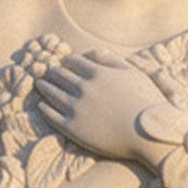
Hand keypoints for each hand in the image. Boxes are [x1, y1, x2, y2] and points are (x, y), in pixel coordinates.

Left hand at [35, 53, 156, 165]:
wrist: (149, 135)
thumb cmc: (146, 103)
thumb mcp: (133, 73)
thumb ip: (111, 60)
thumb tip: (92, 52)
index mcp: (97, 73)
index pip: (72, 61)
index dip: (65, 62)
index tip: (62, 63)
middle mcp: (84, 88)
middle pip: (59, 75)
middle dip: (51, 72)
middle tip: (44, 71)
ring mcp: (76, 108)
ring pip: (51, 93)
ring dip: (43, 87)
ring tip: (39, 84)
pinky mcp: (73, 128)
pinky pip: (51, 115)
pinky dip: (44, 108)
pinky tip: (41, 105)